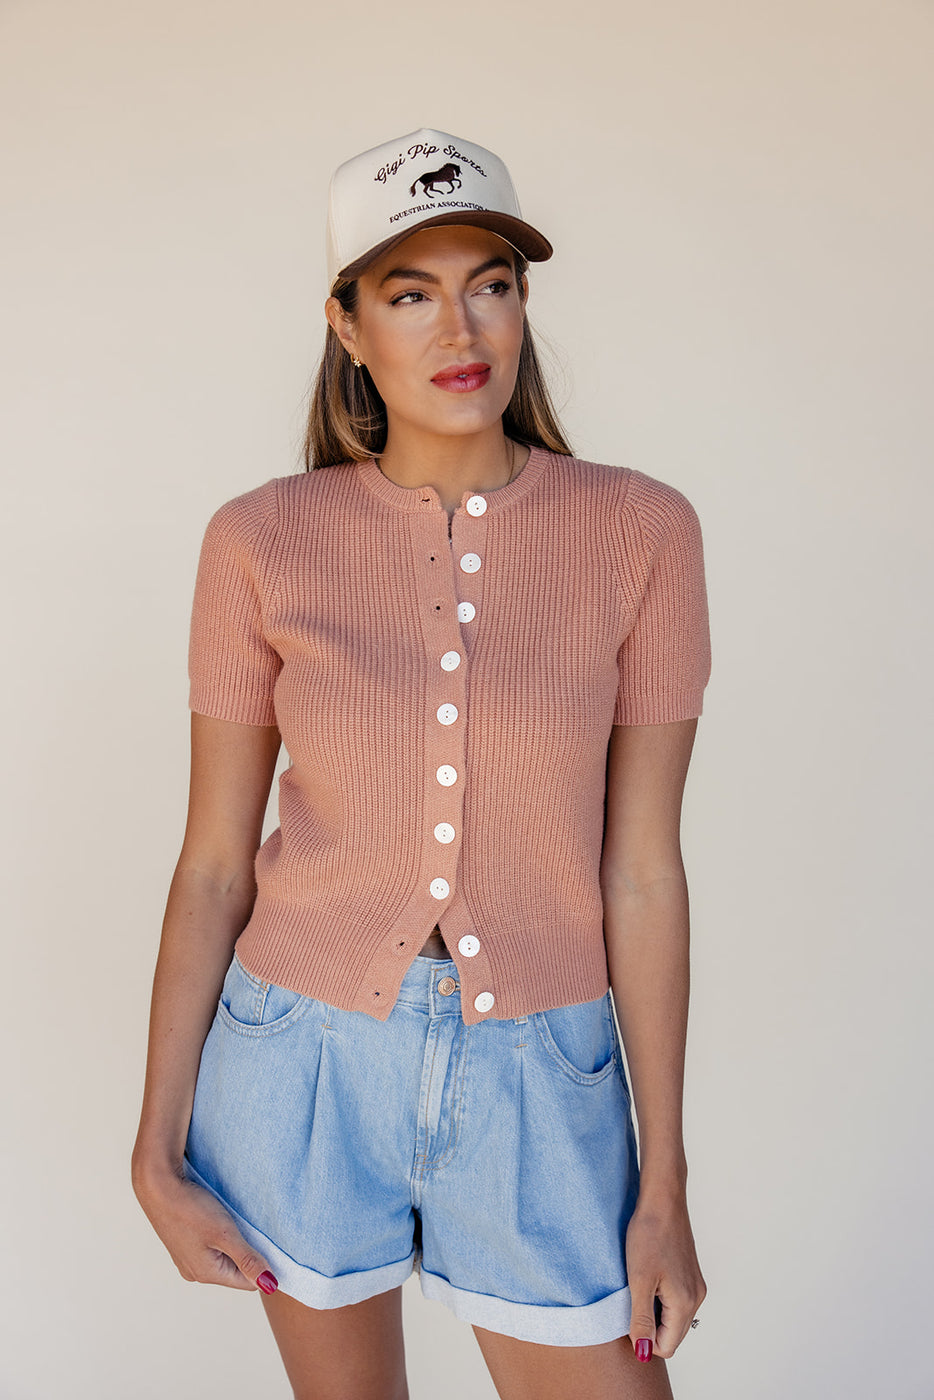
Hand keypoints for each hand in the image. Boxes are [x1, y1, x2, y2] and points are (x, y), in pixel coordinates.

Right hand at [133, 1161, 277, 1294]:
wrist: (158, 1186)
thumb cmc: (190, 1209)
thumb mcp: (225, 1234)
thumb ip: (248, 1260)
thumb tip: (269, 1284)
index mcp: (207, 1274)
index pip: (248, 1282)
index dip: (263, 1265)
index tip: (270, 1243)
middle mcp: (196, 1272)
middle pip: (236, 1271)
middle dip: (248, 1253)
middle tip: (252, 1228)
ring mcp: (188, 1259)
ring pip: (224, 1257)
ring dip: (235, 1242)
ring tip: (235, 1221)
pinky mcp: (184, 1244)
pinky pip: (212, 1248)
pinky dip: (221, 1236)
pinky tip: (219, 1217)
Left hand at [625, 1190, 705, 1359]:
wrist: (662, 1198)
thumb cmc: (649, 1234)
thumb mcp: (639, 1281)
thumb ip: (641, 1319)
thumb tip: (643, 1352)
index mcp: (685, 1303)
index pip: (666, 1347)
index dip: (643, 1339)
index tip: (627, 1315)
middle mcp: (696, 1298)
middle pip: (672, 1334)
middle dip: (650, 1327)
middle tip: (630, 1300)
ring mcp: (695, 1285)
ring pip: (673, 1317)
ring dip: (654, 1311)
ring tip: (638, 1286)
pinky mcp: (690, 1273)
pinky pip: (675, 1300)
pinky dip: (659, 1297)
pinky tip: (647, 1276)